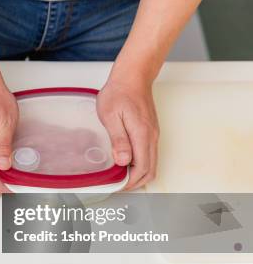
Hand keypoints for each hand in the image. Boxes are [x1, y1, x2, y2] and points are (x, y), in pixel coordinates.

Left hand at [97, 74, 158, 189]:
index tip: (116, 186)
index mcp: (142, 135)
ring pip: (152, 164)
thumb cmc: (119, 93)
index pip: (142, 168)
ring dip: (138, 175)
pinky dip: (141, 165)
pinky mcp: (150, 132)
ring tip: (120, 178)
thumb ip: (118, 139)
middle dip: (135, 183)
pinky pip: (150, 155)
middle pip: (151, 170)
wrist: (133, 77)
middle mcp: (151, 137)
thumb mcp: (111, 116)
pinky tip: (126, 163)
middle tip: (118, 186)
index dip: (130, 182)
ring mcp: (153, 135)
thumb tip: (123, 161)